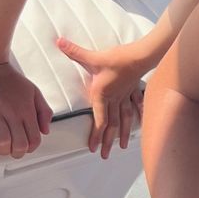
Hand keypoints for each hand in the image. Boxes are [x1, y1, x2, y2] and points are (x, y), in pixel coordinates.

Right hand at [0, 58, 52, 157]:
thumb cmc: (11, 79)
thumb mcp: (34, 92)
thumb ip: (44, 111)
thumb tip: (46, 130)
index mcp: (27, 110)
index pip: (34, 138)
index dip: (31, 148)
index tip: (27, 147)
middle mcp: (13, 114)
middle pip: (19, 144)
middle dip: (17, 152)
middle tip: (13, 150)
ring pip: (3, 141)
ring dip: (3, 149)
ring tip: (2, 147)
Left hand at [57, 36, 144, 158]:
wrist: (139, 56)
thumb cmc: (117, 59)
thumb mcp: (93, 57)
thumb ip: (74, 52)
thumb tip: (59, 42)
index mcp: (102, 95)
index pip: (99, 121)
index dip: (95, 136)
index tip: (92, 148)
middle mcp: (114, 100)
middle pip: (111, 125)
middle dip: (107, 142)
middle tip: (104, 155)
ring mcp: (125, 96)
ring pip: (124, 119)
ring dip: (123, 134)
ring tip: (123, 147)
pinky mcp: (133, 90)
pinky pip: (135, 106)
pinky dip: (137, 116)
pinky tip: (139, 123)